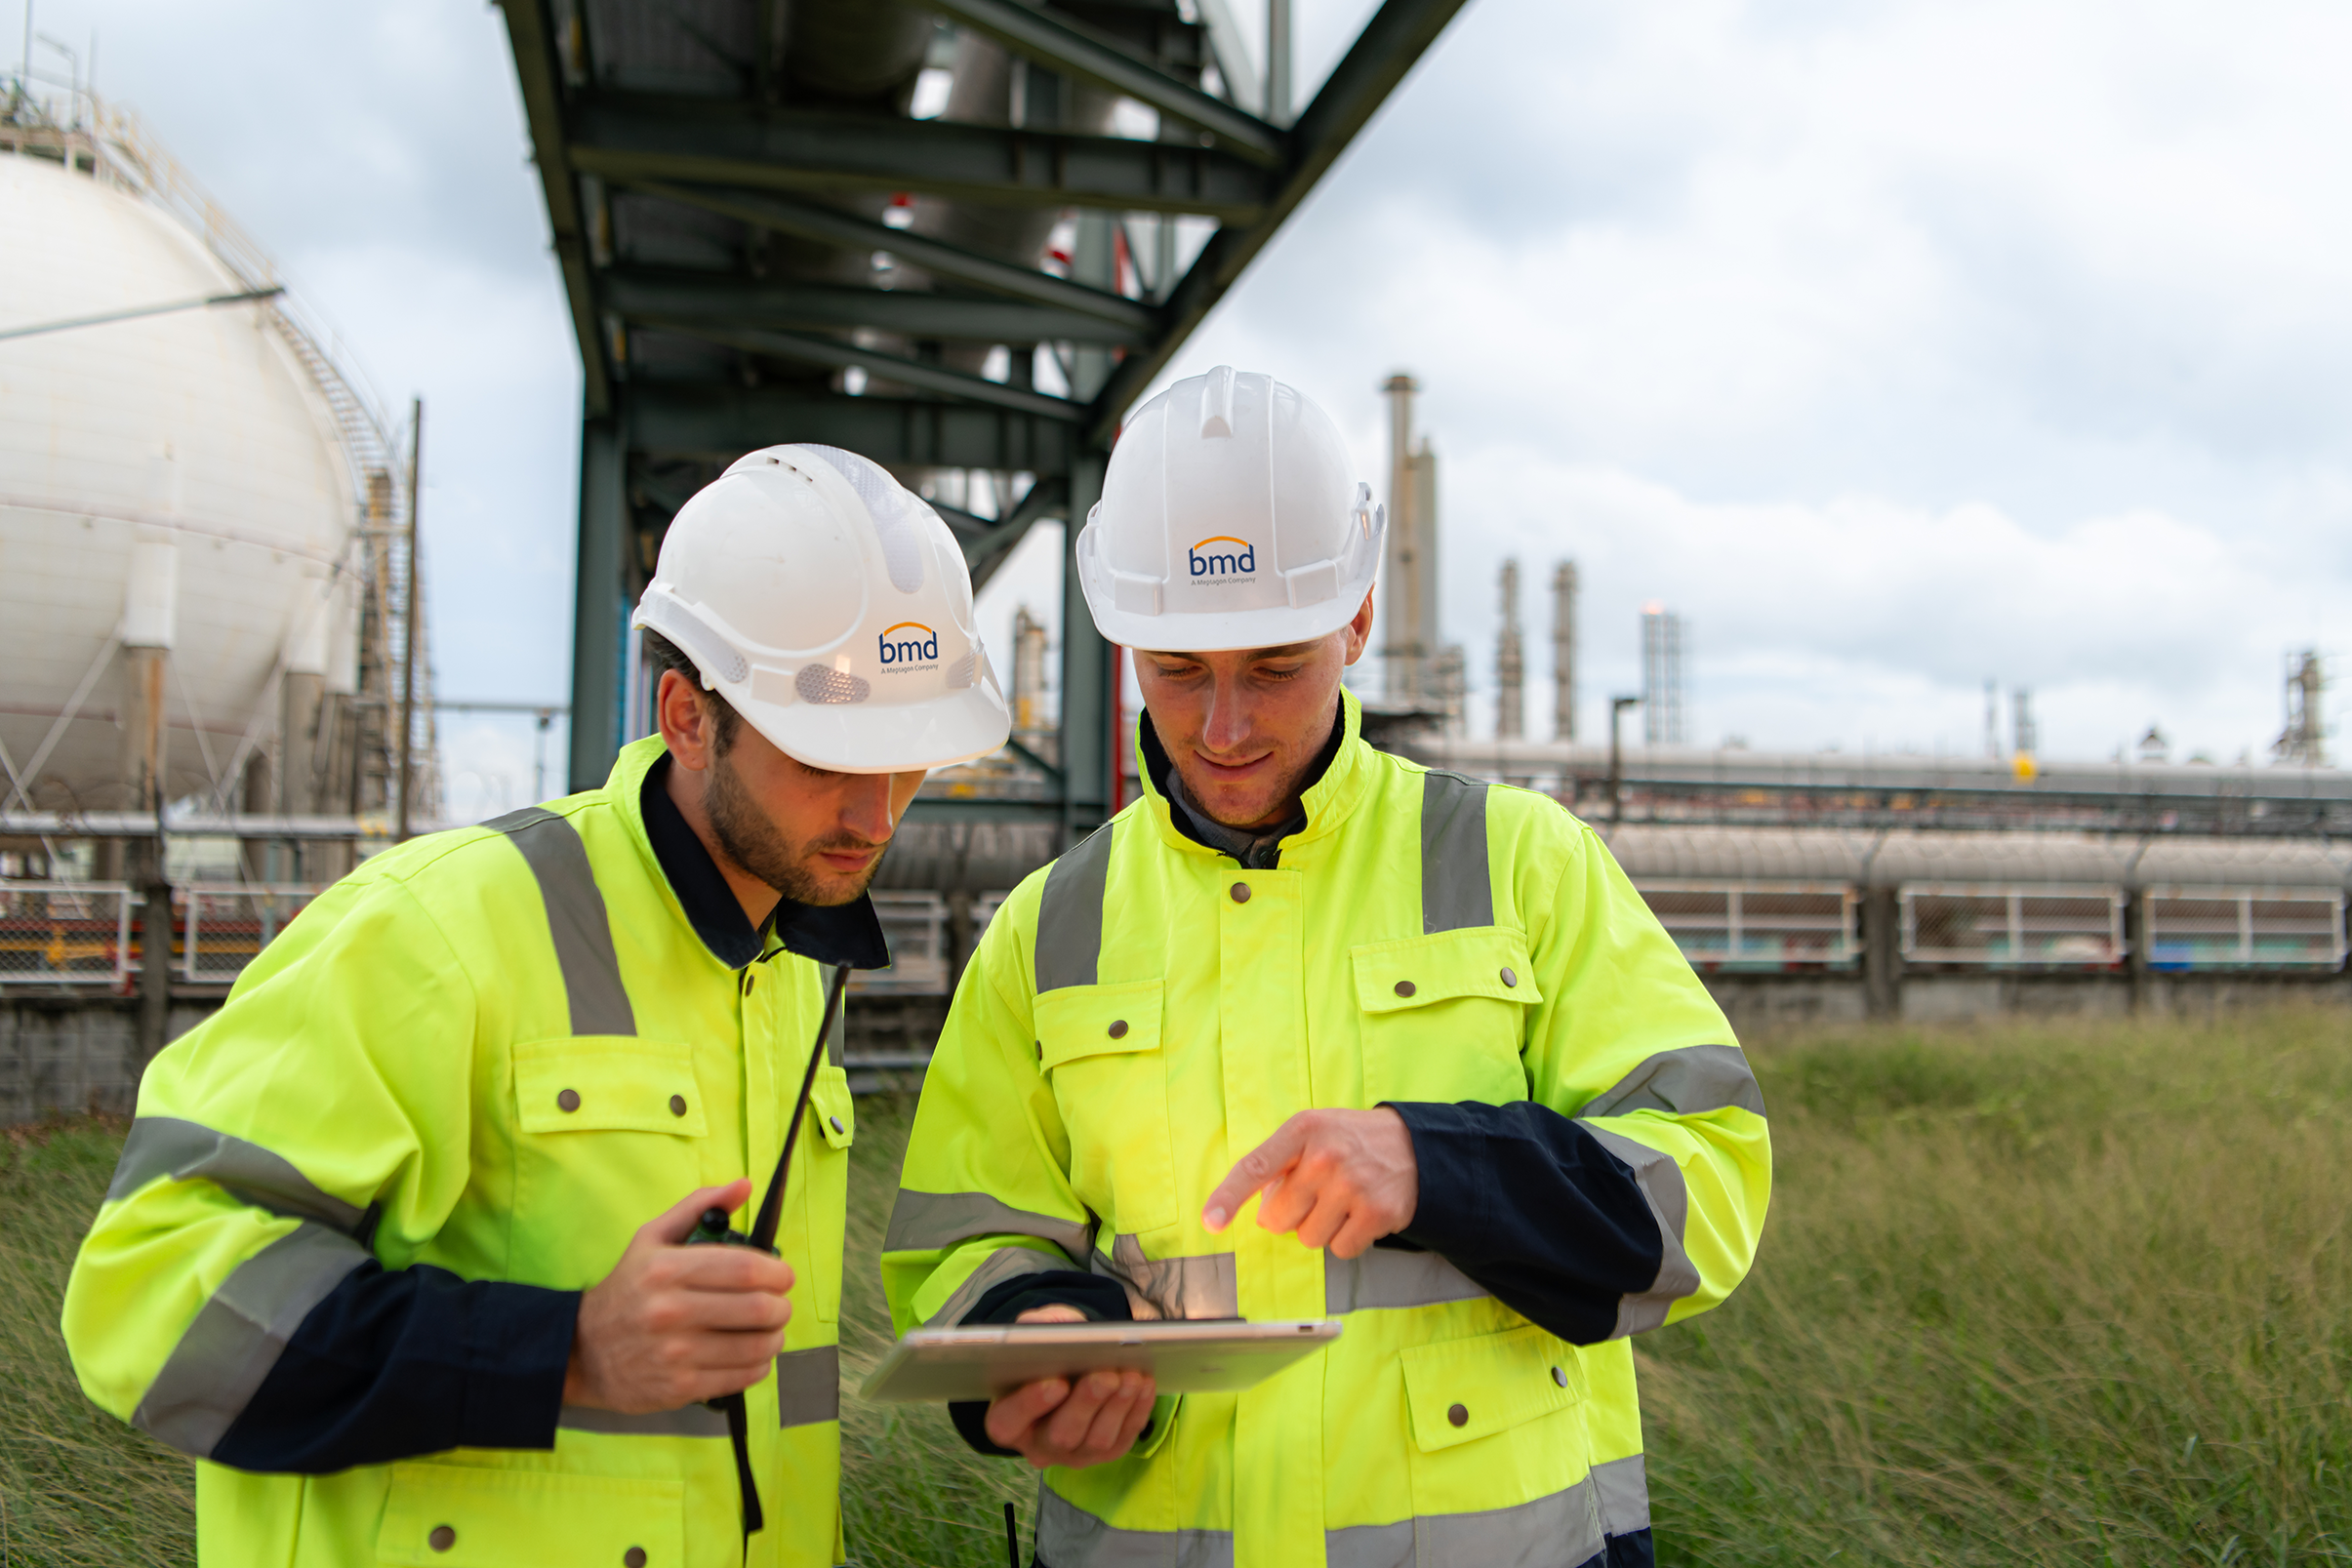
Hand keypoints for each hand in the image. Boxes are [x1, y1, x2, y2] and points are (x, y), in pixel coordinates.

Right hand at [563, 1179, 795, 1412]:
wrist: (582, 1350)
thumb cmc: (627, 1289)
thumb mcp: (652, 1238)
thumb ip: (699, 1206)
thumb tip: (743, 1185)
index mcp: (667, 1268)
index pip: (746, 1269)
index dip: (778, 1273)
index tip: (782, 1276)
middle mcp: (670, 1311)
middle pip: (758, 1308)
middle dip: (781, 1306)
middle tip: (778, 1305)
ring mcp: (676, 1353)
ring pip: (755, 1346)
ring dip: (774, 1337)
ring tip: (769, 1330)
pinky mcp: (680, 1387)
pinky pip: (742, 1376)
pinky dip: (758, 1365)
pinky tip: (751, 1355)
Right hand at [981, 1305, 1156, 1469]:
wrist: (1070, 1366)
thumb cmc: (1046, 1349)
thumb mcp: (1034, 1332)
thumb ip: (1033, 1328)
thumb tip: (1045, 1328)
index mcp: (1006, 1418)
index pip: (1007, 1422)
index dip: (1030, 1404)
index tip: (1055, 1382)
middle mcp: (1037, 1444)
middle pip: (1060, 1436)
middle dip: (1086, 1403)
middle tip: (1106, 1376)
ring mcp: (1073, 1454)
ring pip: (1096, 1441)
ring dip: (1117, 1407)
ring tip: (1132, 1376)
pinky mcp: (1104, 1454)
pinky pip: (1123, 1439)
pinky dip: (1136, 1411)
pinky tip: (1144, 1385)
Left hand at [1202, 1107, 1417, 1259]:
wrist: (1414, 1146)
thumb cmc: (1350, 1141)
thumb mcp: (1313, 1132)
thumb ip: (1280, 1162)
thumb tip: (1260, 1212)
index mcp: (1302, 1131)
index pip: (1255, 1167)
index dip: (1229, 1198)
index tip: (1210, 1222)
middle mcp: (1325, 1157)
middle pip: (1279, 1218)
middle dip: (1290, 1215)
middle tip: (1314, 1196)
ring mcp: (1352, 1186)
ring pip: (1308, 1238)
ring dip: (1320, 1228)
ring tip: (1341, 1201)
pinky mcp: (1376, 1213)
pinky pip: (1340, 1249)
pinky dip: (1347, 1239)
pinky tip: (1360, 1214)